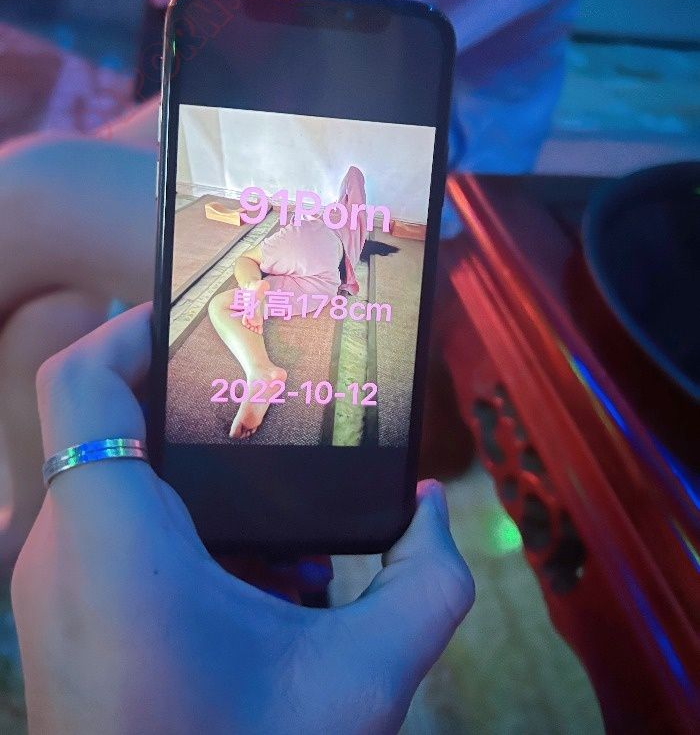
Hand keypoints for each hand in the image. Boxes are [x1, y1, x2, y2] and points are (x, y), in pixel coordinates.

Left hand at [12, 305, 473, 733]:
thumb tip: (432, 507)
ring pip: (112, 478)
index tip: (200, 319)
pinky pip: (112, 532)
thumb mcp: (362, 677)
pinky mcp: (65, 623)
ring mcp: (54, 592)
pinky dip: (178, 522)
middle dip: (186, 397)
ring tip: (274, 484)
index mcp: (114, 540)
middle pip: (105, 420)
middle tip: (263, 389)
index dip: (131, 326)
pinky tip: (256, 568)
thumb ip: (427, 582)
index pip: (82, 381)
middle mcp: (63, 554)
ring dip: (189, 465)